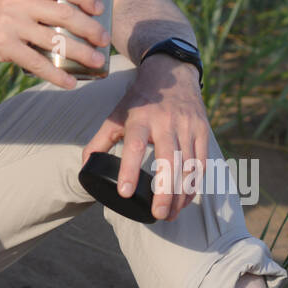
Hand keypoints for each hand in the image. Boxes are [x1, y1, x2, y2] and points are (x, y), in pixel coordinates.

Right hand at [0, 0, 109, 88]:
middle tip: (103, 40)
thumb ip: (25, 4)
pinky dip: (56, 75)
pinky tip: (69, 83)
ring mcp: (8, 23)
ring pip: (55, 39)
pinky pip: (37, 63)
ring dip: (81, 53)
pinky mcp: (1, 46)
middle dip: (89, 27)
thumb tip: (58, 20)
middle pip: (64, 12)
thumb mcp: (0, 1)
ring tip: (96, 63)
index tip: (99, 8)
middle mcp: (16, 1)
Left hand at [80, 56, 210, 220]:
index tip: (125, 193)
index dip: (129, 170)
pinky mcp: (202, 130)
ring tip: (169, 215)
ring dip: (180, 195)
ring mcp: (186, 126)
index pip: (133, 146)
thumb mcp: (116, 115)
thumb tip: (84, 167)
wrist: (171, 72)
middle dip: (164, 192)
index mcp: (140, 119)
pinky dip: (193, 186)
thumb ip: (99, 141)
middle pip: (168, 161)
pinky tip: (184, 200)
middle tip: (157, 215)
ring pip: (187, 167)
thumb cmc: (139, 100)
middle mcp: (165, 122)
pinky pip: (201, 164)